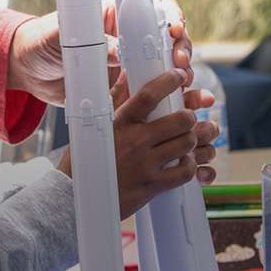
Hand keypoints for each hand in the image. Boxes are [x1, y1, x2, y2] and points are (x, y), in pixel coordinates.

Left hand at [8, 0, 207, 110]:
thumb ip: (91, 42)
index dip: (172, 17)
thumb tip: (119, 52)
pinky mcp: (124, 88)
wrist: (28, 71)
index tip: (176, 32)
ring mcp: (129, 63)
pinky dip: (169, 98)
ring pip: (167, 66)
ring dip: (181, 75)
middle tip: (180, 64)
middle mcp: (129, 38)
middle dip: (182, 49)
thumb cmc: (42, 41)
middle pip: (169, 39)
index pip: (155, 9)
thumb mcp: (62, 36)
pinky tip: (180, 105)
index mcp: (117, 15)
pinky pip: (152, 92)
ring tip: (183, 85)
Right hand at [59, 69, 217, 218]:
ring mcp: (145, 164)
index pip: (149, 94)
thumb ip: (115, 99)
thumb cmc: (85, 158)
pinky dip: (191, 165)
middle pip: (179, 120)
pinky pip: (184, 172)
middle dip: (191, 116)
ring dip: (197, 140)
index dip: (169, 82)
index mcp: (120, 123)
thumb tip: (126, 73)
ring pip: (186, 144)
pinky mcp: (151, 186)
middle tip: (191, 118)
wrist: (73, 197)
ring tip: (196, 138)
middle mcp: (135, 141)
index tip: (180, 76)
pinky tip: (186, 161)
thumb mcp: (95, 125)